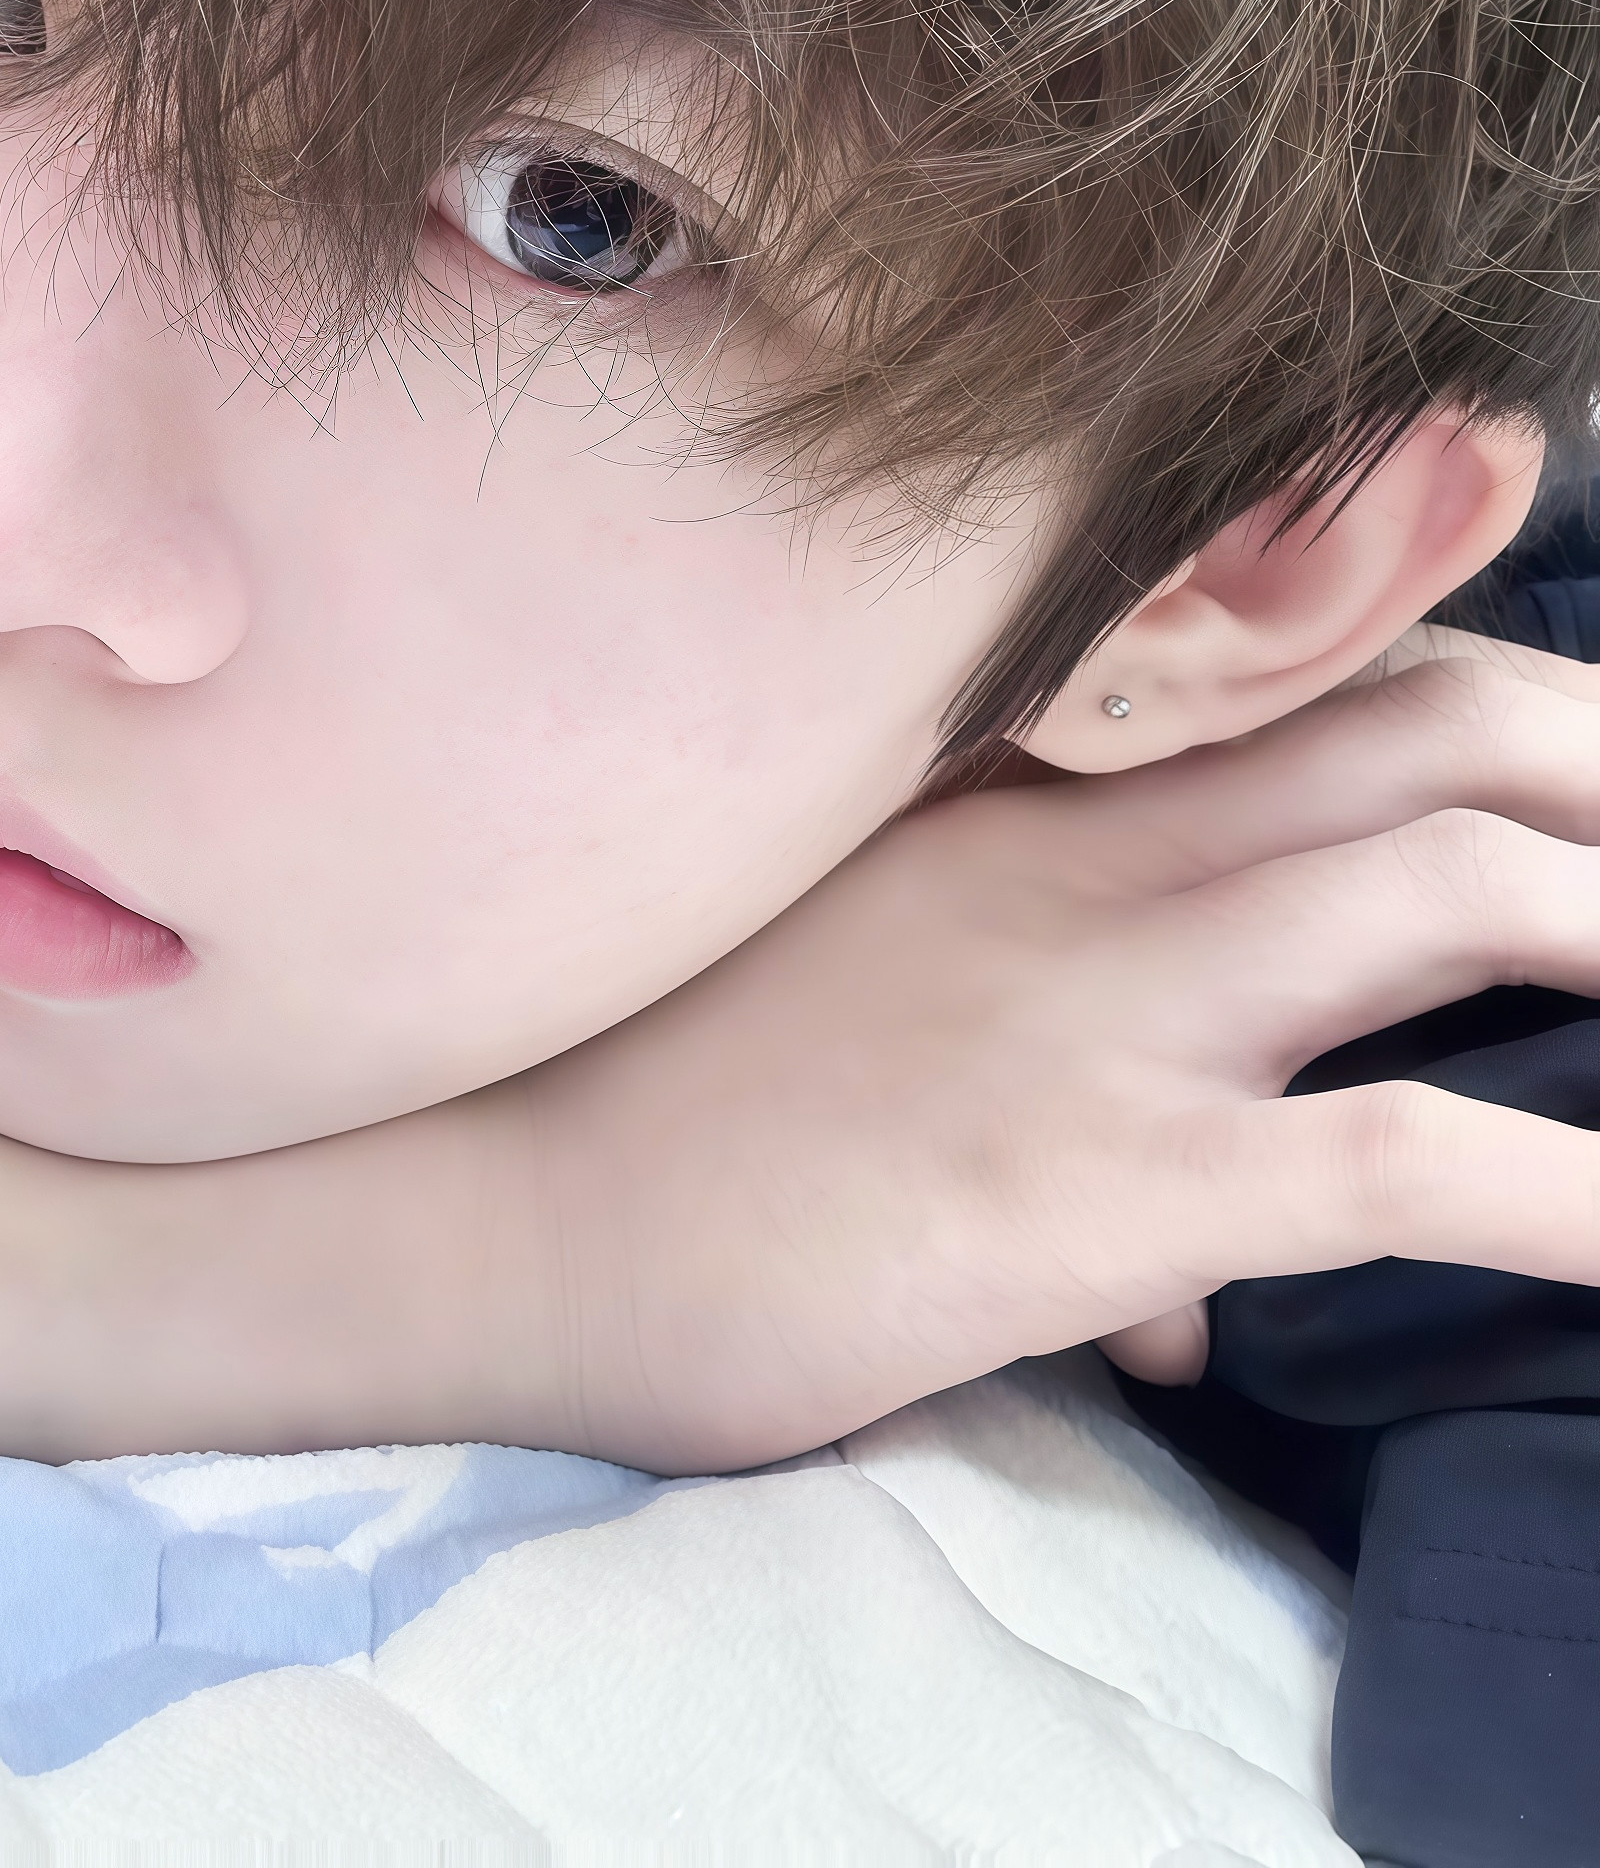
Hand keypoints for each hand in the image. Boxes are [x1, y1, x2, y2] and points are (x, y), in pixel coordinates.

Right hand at [512, 633, 1599, 1472]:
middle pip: (1425, 724)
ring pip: (1453, 888)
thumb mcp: (840, 1035)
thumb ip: (1039, 1109)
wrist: (478, 1206)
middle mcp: (1075, 863)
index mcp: (1006, 803)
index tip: (1562, 735)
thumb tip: (1181, 1298)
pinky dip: (1579, 1205)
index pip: (1287, 669)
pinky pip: (1402, 1166)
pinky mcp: (1096, 1181)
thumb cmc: (641, 1113)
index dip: (1472, 671)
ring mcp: (1092, 1008)